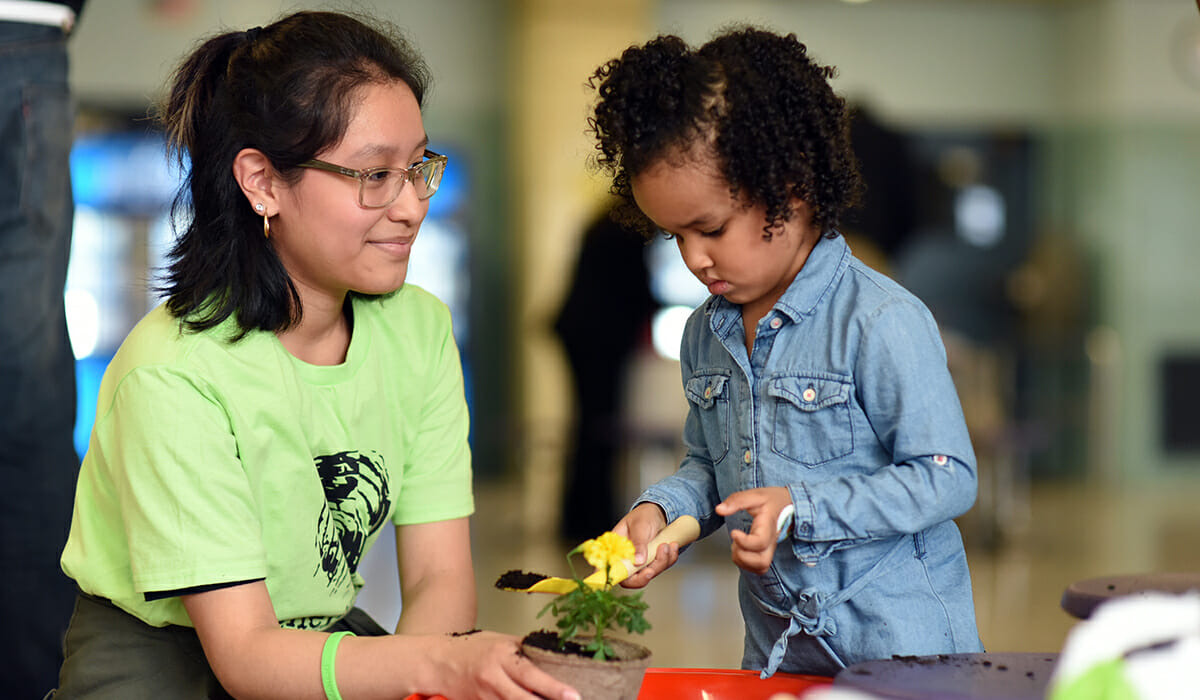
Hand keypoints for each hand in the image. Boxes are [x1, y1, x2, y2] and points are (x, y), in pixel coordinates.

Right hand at [432, 630, 579, 699]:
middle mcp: (493, 679)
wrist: (437, 663)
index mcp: (501, 656)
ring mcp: (485, 697)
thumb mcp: (499, 640)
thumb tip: (551, 652)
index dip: (554, 687)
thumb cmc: (469, 649)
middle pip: (525, 699)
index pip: (531, 674)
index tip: (573, 694)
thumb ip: (523, 648)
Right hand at [612, 503, 677, 588]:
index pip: (610, 568)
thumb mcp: (640, 526)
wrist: (658, 513)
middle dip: (646, 574)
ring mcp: (640, 562)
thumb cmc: (643, 515)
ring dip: (662, 561)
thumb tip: (637, 561)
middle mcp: (626, 559)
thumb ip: (638, 543)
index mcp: (616, 549)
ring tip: (667, 545)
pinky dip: (670, 558)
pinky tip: (672, 546)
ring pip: (650, 574)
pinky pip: (662, 567)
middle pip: (631, 579)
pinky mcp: (653, 562)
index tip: (634, 575)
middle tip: (655, 565)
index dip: (617, 577)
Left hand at [715, 487, 792, 574]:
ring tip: (737, 545)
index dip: (744, 541)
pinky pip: (758, 568)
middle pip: (762, 562)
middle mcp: (771, 542)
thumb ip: (736, 501)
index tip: (734, 532)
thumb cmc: (771, 500)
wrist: (786, 504)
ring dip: (742, 560)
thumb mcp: (754, 495)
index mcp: (768, 527)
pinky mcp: (766, 553)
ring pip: (760, 568)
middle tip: (735, 541)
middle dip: (742, 555)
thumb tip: (719, 510)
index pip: (759, 542)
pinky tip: (740, 549)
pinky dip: (745, 563)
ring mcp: (769, 549)